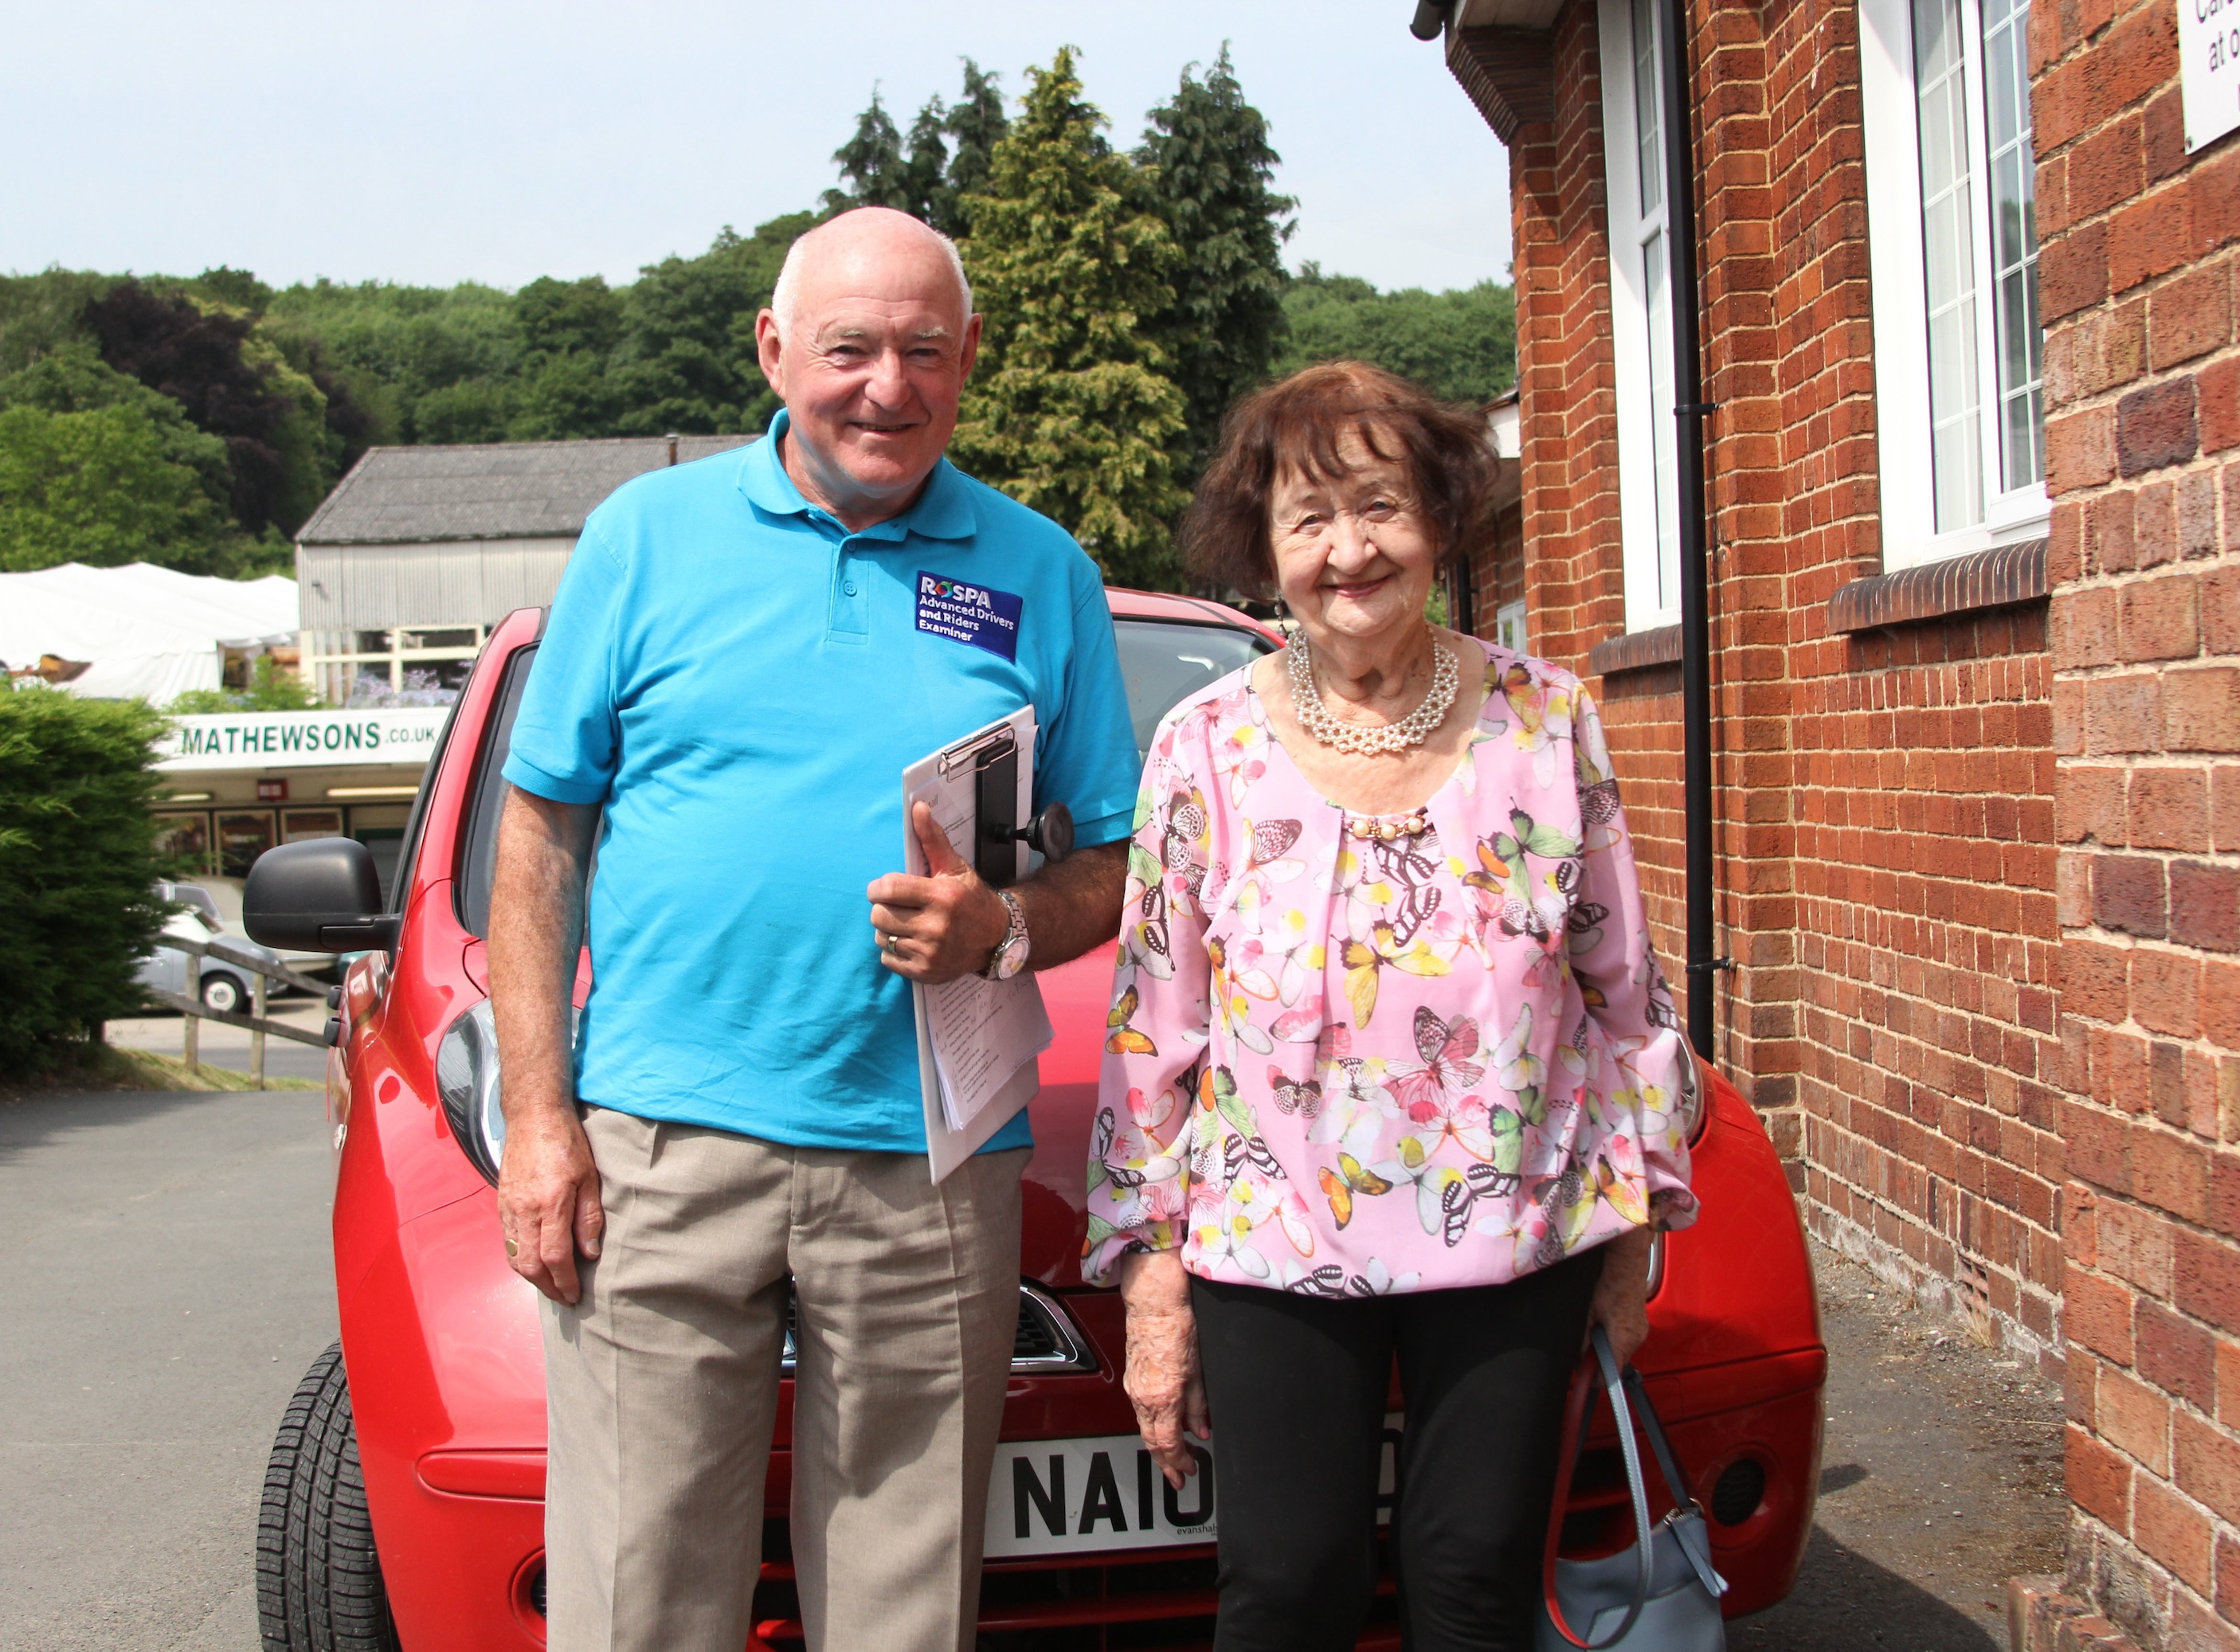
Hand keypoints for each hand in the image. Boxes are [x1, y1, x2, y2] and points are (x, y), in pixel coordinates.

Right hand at [497, 1101, 603, 1305]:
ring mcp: (509, 1208)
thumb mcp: (589, 1177)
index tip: (575, 1296)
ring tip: (551, 1286)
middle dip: (548, 1288)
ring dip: (532, 1278)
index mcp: (551, 1204)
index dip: (565, 1282)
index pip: (555, 1257)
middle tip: (564, 1299)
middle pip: (530, 1265)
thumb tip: (589, 1254)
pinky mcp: (501, 1204)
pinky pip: (506, 1242)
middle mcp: (524, 1211)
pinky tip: (533, 1262)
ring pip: (514, 1257)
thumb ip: (588, 1217)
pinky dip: (519, 1259)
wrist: (532, 1117)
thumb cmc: (567, 1143)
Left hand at [866, 800, 1010, 983]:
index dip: (878, 887)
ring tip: (906, 923)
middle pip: (879, 915)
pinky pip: (888, 959)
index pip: (886, 888)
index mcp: (941, 896)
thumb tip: (917, 807)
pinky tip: (911, 941)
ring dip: (888, 929)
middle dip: (882, 908)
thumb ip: (932, 839)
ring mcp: (930, 952)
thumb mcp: (954, 867)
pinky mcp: (926, 972)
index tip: (883, 888)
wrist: (996, 937)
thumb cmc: (971, 898)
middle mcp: (936, 926)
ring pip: (882, 937)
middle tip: (897, 906)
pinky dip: (894, 950)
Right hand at [1117, 1252, 1210, 1488]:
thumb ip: (1198, 1406)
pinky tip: (1164, 1428)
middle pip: (1152, 1443)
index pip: (1169, 1445)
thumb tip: (1202, 1430)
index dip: (1180, 1462)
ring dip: (1159, 1447)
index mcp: (1164, 1398)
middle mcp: (1144, 1398)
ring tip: (1175, 1458)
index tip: (1191, 1470)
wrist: (1154, 1303)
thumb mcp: (1198, 1371)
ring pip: (1145, 1429)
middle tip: (1181, 1476)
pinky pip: (1141, 1413)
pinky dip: (1152, 1427)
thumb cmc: (1177, 1328)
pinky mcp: (1132, 1379)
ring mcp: (1135, 1389)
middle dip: (1167, 1464)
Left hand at [1587, 1225, 1654, 1367]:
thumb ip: (1582, 1340)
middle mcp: (1636, 1339)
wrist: (1626, 1263)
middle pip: (1615, 1364)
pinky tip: (1603, 1322)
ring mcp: (1640, 1331)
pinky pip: (1625, 1339)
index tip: (1581, 1375)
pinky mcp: (1640, 1324)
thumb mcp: (1588, 1314)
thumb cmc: (1609, 1284)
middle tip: (1581, 1349)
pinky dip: (1613, 1337)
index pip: (1611, 1376)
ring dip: (1605, 1347)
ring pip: (1620, 1351)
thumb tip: (1576, 1358)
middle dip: (1597, 1361)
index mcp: (1623, 1340)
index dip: (1593, 1378)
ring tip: (1592, 1329)